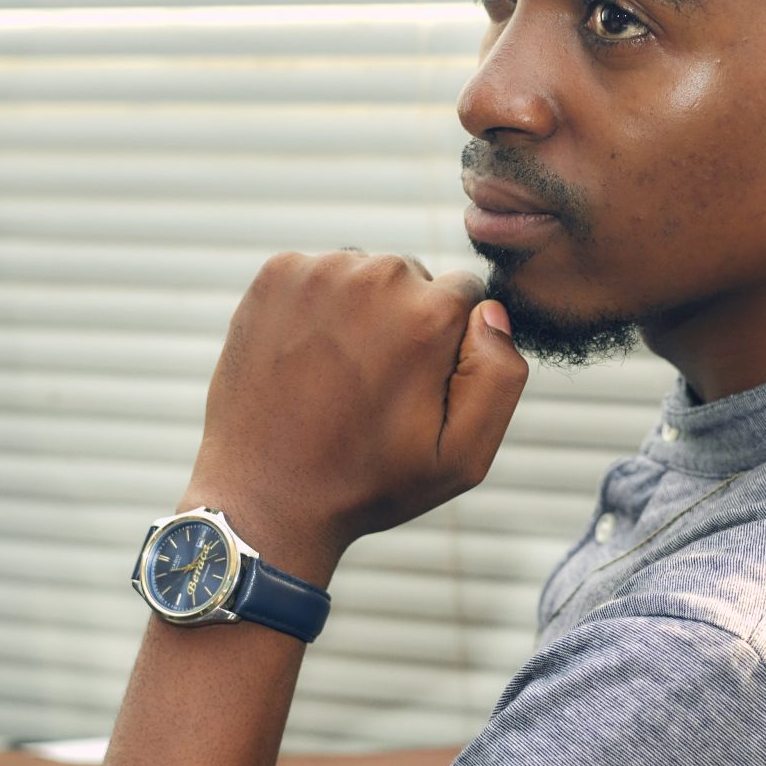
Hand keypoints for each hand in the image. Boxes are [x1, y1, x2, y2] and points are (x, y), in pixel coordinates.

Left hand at [183, 252, 527, 575]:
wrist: (265, 494)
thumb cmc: (368, 482)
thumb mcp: (463, 458)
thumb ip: (500, 377)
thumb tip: (490, 312)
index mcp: (429, 315)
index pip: (467, 294)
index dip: (450, 344)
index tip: (417, 385)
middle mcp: (377, 277)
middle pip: (415, 279)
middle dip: (406, 321)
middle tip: (373, 385)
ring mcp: (319, 271)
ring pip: (366, 274)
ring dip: (360, 311)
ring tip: (336, 375)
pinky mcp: (276, 275)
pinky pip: (318, 273)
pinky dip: (317, 306)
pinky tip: (305, 358)